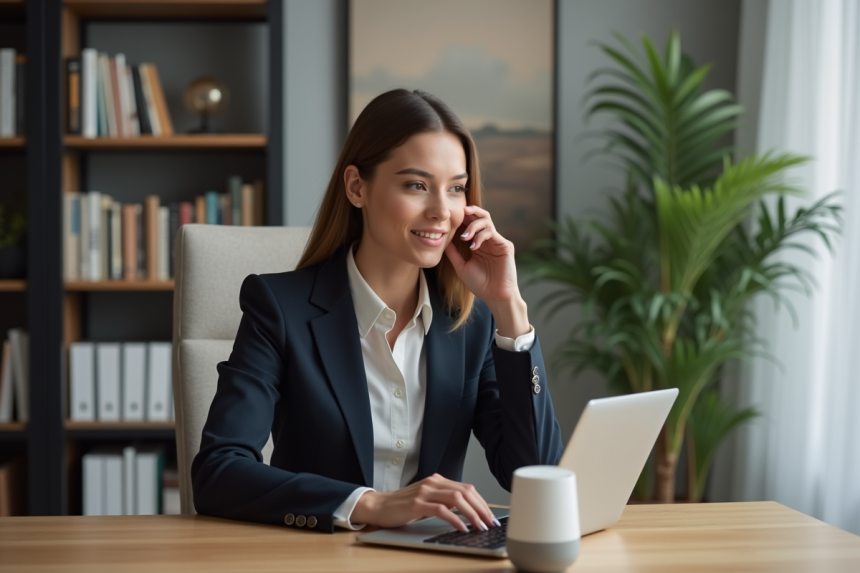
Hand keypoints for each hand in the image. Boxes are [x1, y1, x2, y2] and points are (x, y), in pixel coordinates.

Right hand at [350, 474, 497, 532]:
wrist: (378, 506)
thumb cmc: (403, 506)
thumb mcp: (427, 499)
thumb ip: (444, 500)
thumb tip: (468, 513)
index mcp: (437, 480)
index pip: (467, 489)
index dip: (482, 502)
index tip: (490, 516)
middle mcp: (433, 482)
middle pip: (465, 492)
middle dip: (481, 508)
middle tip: (490, 523)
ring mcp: (424, 492)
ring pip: (456, 499)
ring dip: (472, 514)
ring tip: (480, 526)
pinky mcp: (416, 504)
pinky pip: (441, 510)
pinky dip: (455, 519)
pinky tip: (462, 527)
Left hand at [445, 205, 529, 337]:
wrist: (495, 297)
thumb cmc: (480, 284)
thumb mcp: (461, 267)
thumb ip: (453, 253)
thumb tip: (442, 240)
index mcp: (479, 243)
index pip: (471, 224)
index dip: (462, 218)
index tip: (449, 217)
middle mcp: (489, 240)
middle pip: (481, 216)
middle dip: (470, 211)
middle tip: (459, 212)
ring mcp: (497, 241)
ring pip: (486, 221)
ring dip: (473, 226)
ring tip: (464, 238)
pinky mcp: (505, 245)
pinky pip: (491, 233)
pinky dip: (480, 236)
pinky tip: (473, 246)